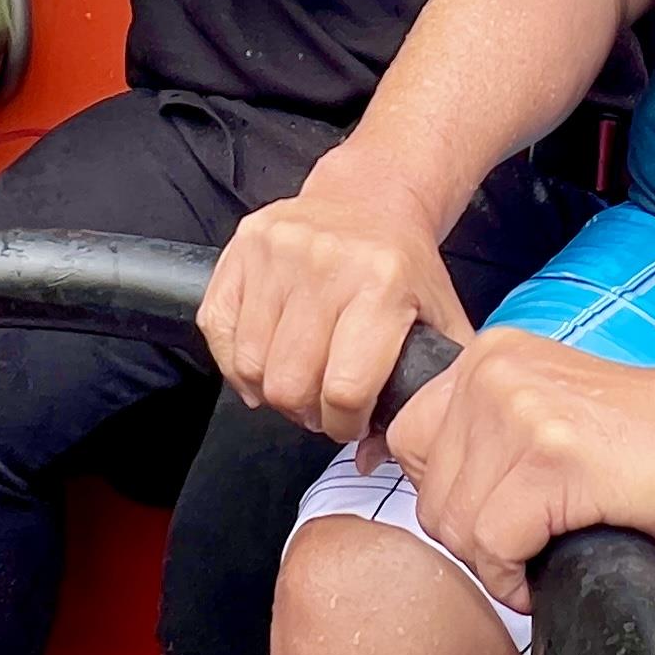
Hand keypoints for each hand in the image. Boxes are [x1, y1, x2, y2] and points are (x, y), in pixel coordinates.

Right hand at [198, 154, 472, 443]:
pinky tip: (262, 361)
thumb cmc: (404, 267)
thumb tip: (368, 458)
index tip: (351, 422)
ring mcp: (278, 252)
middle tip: (322, 404)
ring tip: (297, 379)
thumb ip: (425, 394)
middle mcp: (326, 264)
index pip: (345, 388)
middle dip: (306, 411)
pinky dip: (232, 359)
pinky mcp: (243, 245)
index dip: (344, 424)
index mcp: (383, 285)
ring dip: (270, 388)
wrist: (371, 196)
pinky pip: (215, 327)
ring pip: (248, 363)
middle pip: (290, 383)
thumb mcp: (439, 321)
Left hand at [386, 332, 654, 610]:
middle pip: (429, 493)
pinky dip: (516, 579)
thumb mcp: (548, 415)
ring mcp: (523, 412)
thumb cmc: (651, 448)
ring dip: (497, 565)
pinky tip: (552, 571)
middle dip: (474, 540)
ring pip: (457, 526)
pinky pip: (495, 545)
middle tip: (529, 549)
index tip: (497, 519)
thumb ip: (489, 437)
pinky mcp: (555, 460)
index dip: (450, 497)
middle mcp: (495, 373)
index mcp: (489, 357)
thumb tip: (435, 500)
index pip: (408, 442)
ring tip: (546, 558)